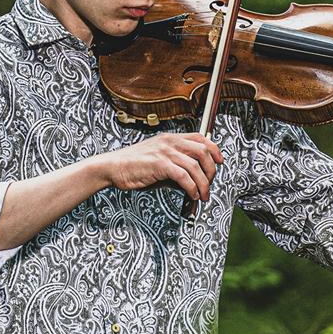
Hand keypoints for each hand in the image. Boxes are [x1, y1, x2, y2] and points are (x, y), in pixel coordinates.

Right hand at [94, 133, 223, 200]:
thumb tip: (193, 180)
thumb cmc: (133, 166)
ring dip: (203, 184)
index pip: (200, 138)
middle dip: (211, 170)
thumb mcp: (158, 160)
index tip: (220, 162)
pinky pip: (183, 176)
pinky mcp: (158, 164)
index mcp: (170, 138)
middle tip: (209, 185)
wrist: (112, 167)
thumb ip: (176, 166)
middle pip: (202, 151)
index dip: (214, 149)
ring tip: (202, 195)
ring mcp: (164, 152)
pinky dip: (191, 187)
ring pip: (195, 166)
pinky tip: (191, 195)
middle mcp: (169, 142)